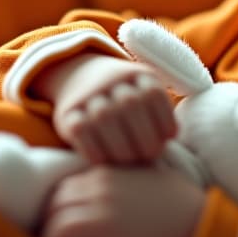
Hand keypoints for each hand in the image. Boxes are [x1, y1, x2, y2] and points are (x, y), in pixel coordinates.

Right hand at [35, 53, 176, 164]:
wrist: (78, 76)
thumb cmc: (124, 99)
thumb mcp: (143, 92)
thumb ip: (159, 111)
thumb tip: (172, 136)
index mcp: (137, 74)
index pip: (153, 93)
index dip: (164, 118)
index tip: (169, 138)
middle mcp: (110, 79)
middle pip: (131, 104)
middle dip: (144, 135)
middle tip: (150, 156)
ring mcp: (86, 95)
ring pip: (104, 117)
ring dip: (121, 145)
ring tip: (130, 162)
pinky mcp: (65, 113)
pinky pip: (79, 130)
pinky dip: (93, 149)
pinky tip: (104, 162)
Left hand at [41, 163, 206, 236]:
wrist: (198, 225)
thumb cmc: (180, 211)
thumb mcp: (150, 184)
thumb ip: (128, 182)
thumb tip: (111, 203)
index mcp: (112, 169)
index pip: (69, 183)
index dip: (62, 209)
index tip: (67, 232)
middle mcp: (102, 179)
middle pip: (56, 198)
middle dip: (52, 224)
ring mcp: (100, 200)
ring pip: (52, 215)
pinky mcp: (100, 223)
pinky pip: (58, 235)